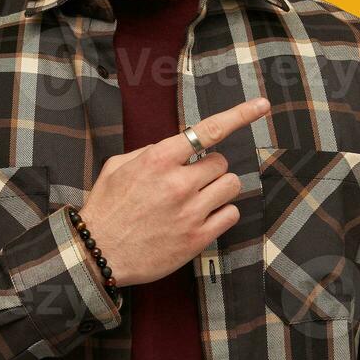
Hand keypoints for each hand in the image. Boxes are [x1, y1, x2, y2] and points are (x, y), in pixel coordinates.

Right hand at [78, 97, 270, 287]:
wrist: (97, 253)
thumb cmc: (107, 208)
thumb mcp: (118, 167)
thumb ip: (151, 151)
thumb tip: (178, 147)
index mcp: (159, 160)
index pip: (208, 130)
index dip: (239, 115)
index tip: (262, 106)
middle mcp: (178, 182)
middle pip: (221, 162)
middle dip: (209, 169)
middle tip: (190, 182)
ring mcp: (191, 211)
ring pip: (231, 185)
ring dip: (219, 189)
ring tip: (198, 199)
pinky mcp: (198, 237)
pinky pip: (231, 214)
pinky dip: (222, 213)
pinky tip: (203, 217)